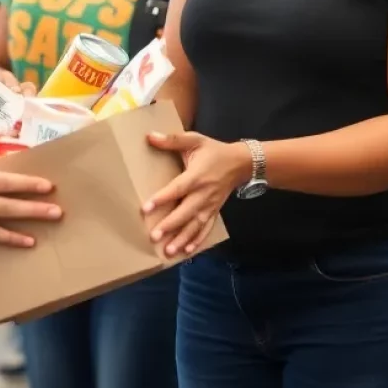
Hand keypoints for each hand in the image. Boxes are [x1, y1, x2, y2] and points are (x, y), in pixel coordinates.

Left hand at [142, 131, 250, 256]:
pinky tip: (187, 251)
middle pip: (186, 212)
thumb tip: (149, 136)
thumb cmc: (214, 151)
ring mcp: (210, 205)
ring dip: (182, 239)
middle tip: (154, 236)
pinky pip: (206, 228)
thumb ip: (173, 139)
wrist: (241, 162)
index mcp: (197, 176)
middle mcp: (204, 193)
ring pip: (195, 225)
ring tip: (168, 251)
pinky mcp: (215, 211)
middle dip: (170, 225)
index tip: (146, 209)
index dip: (162, 198)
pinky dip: (198, 240)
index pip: (178, 189)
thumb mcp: (195, 140)